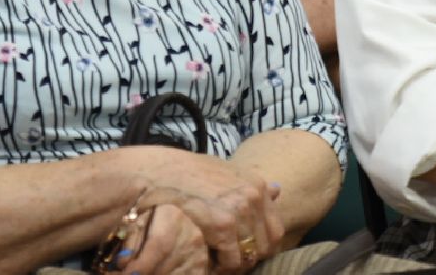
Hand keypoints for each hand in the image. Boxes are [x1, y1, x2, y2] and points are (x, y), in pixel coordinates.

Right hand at [121, 149, 282, 272]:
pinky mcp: (223, 224)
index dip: (259, 245)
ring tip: (217, 262)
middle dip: (248, 256)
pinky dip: (220, 267)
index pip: (275, 229)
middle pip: (266, 245)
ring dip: (234, 264)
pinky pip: (231, 260)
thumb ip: (248, 186)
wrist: (156, 172)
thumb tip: (279, 190)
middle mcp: (253, 196)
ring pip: (249, 256)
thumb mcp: (222, 171)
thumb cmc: (184, 172)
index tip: (242, 251)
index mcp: (256, 184)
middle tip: (228, 260)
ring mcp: (240, 209)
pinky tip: (207, 261)